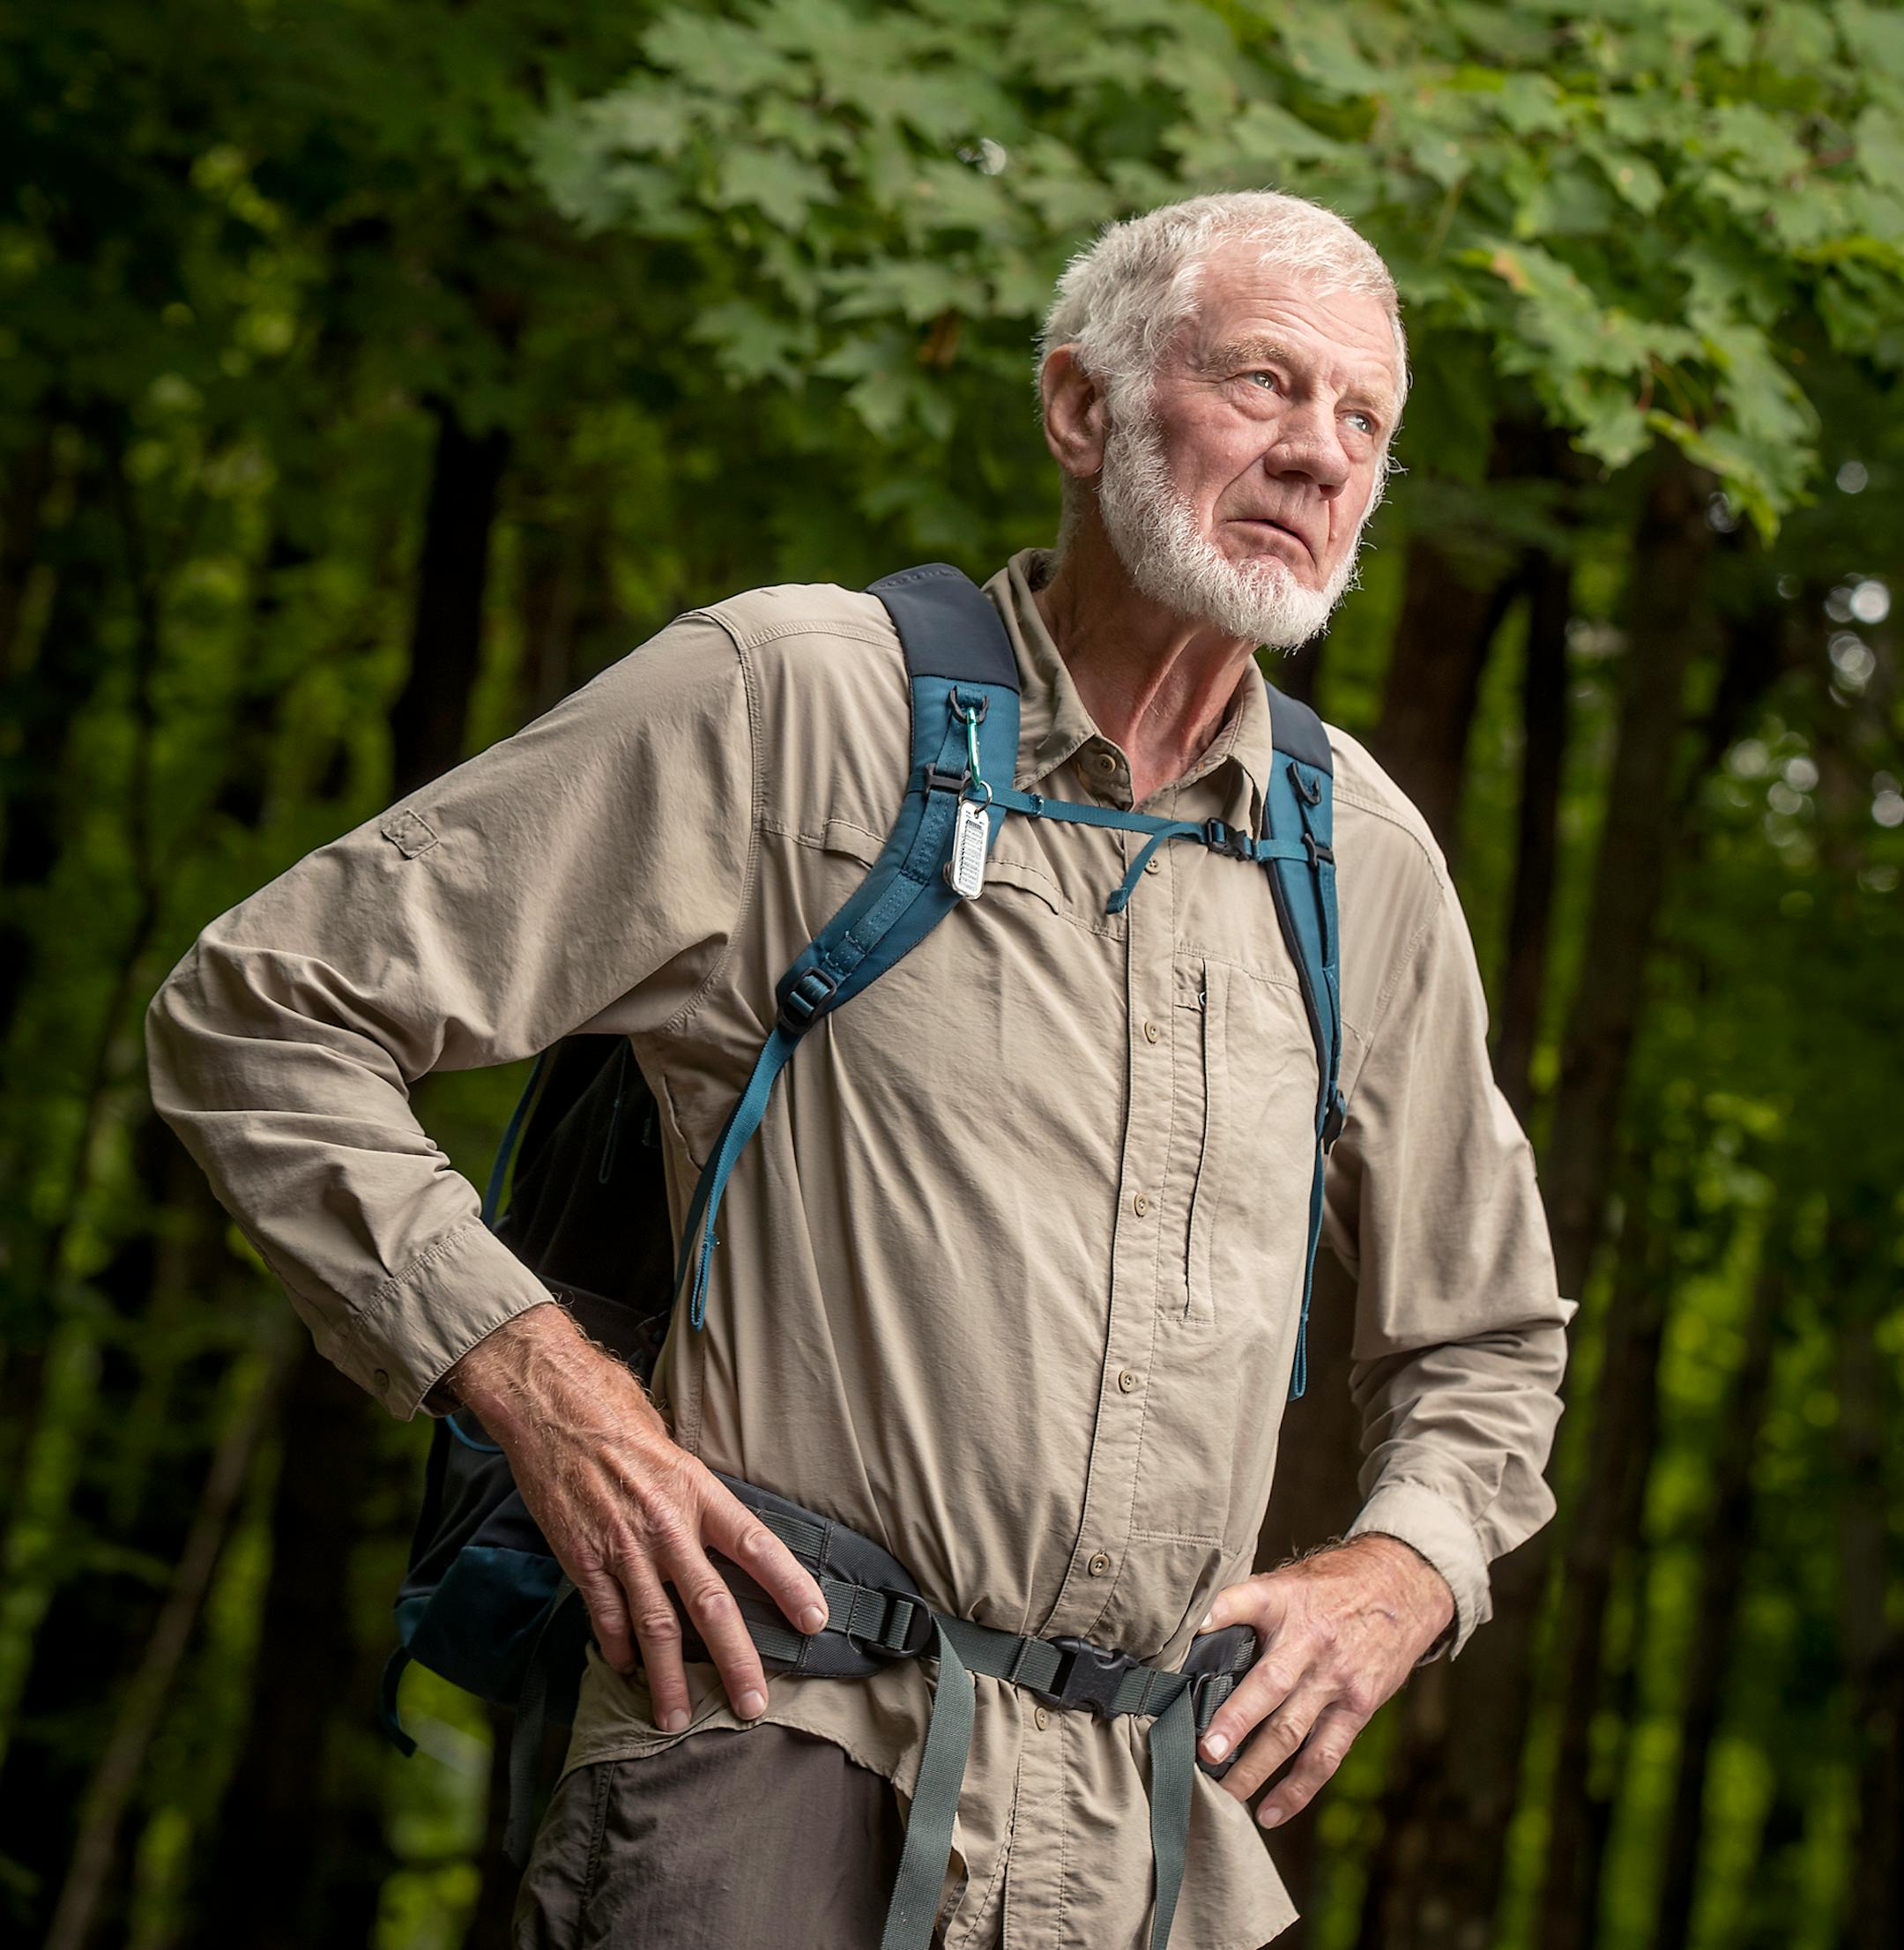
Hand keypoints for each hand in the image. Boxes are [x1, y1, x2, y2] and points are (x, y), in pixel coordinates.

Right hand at [443, 1300, 828, 1731]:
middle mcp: (665, 1525)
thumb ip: (695, 1491)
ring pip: (655, 1626)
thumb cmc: (614, 1413)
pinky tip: (628, 1670)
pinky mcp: (582, 1559)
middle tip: (753, 1704)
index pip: (756, 1544)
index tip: (815, 1620)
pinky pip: (606, 1616)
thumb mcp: (671, 1443)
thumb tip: (716, 1524)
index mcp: (697, 1491)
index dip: (788, 1585)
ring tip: (678, 1718)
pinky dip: (618, 1647)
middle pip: (710, 1604)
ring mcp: (622, 1547)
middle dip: (735, 1659)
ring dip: (669, 1678)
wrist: (550, 1404)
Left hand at [1192, 1533, 1454, 1827]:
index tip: (1185, 1637)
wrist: (1404, 1584)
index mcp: (1285, 1599)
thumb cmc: (1332, 1586)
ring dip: (1256, 1767)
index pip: (1244, 1601)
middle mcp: (1311, 1641)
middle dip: (1235, 1721)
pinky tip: (1270, 1812)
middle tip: (1203, 1751)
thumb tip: (1192, 1637)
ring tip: (1223, 1793)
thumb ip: (1248, 1606)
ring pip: (1292, 1730)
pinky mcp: (1358, 1706)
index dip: (1214, 1614)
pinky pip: (1324, 1755)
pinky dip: (1297, 1789)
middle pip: (1269, 1684)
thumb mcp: (1290, 1579)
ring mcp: (1336, 1678)